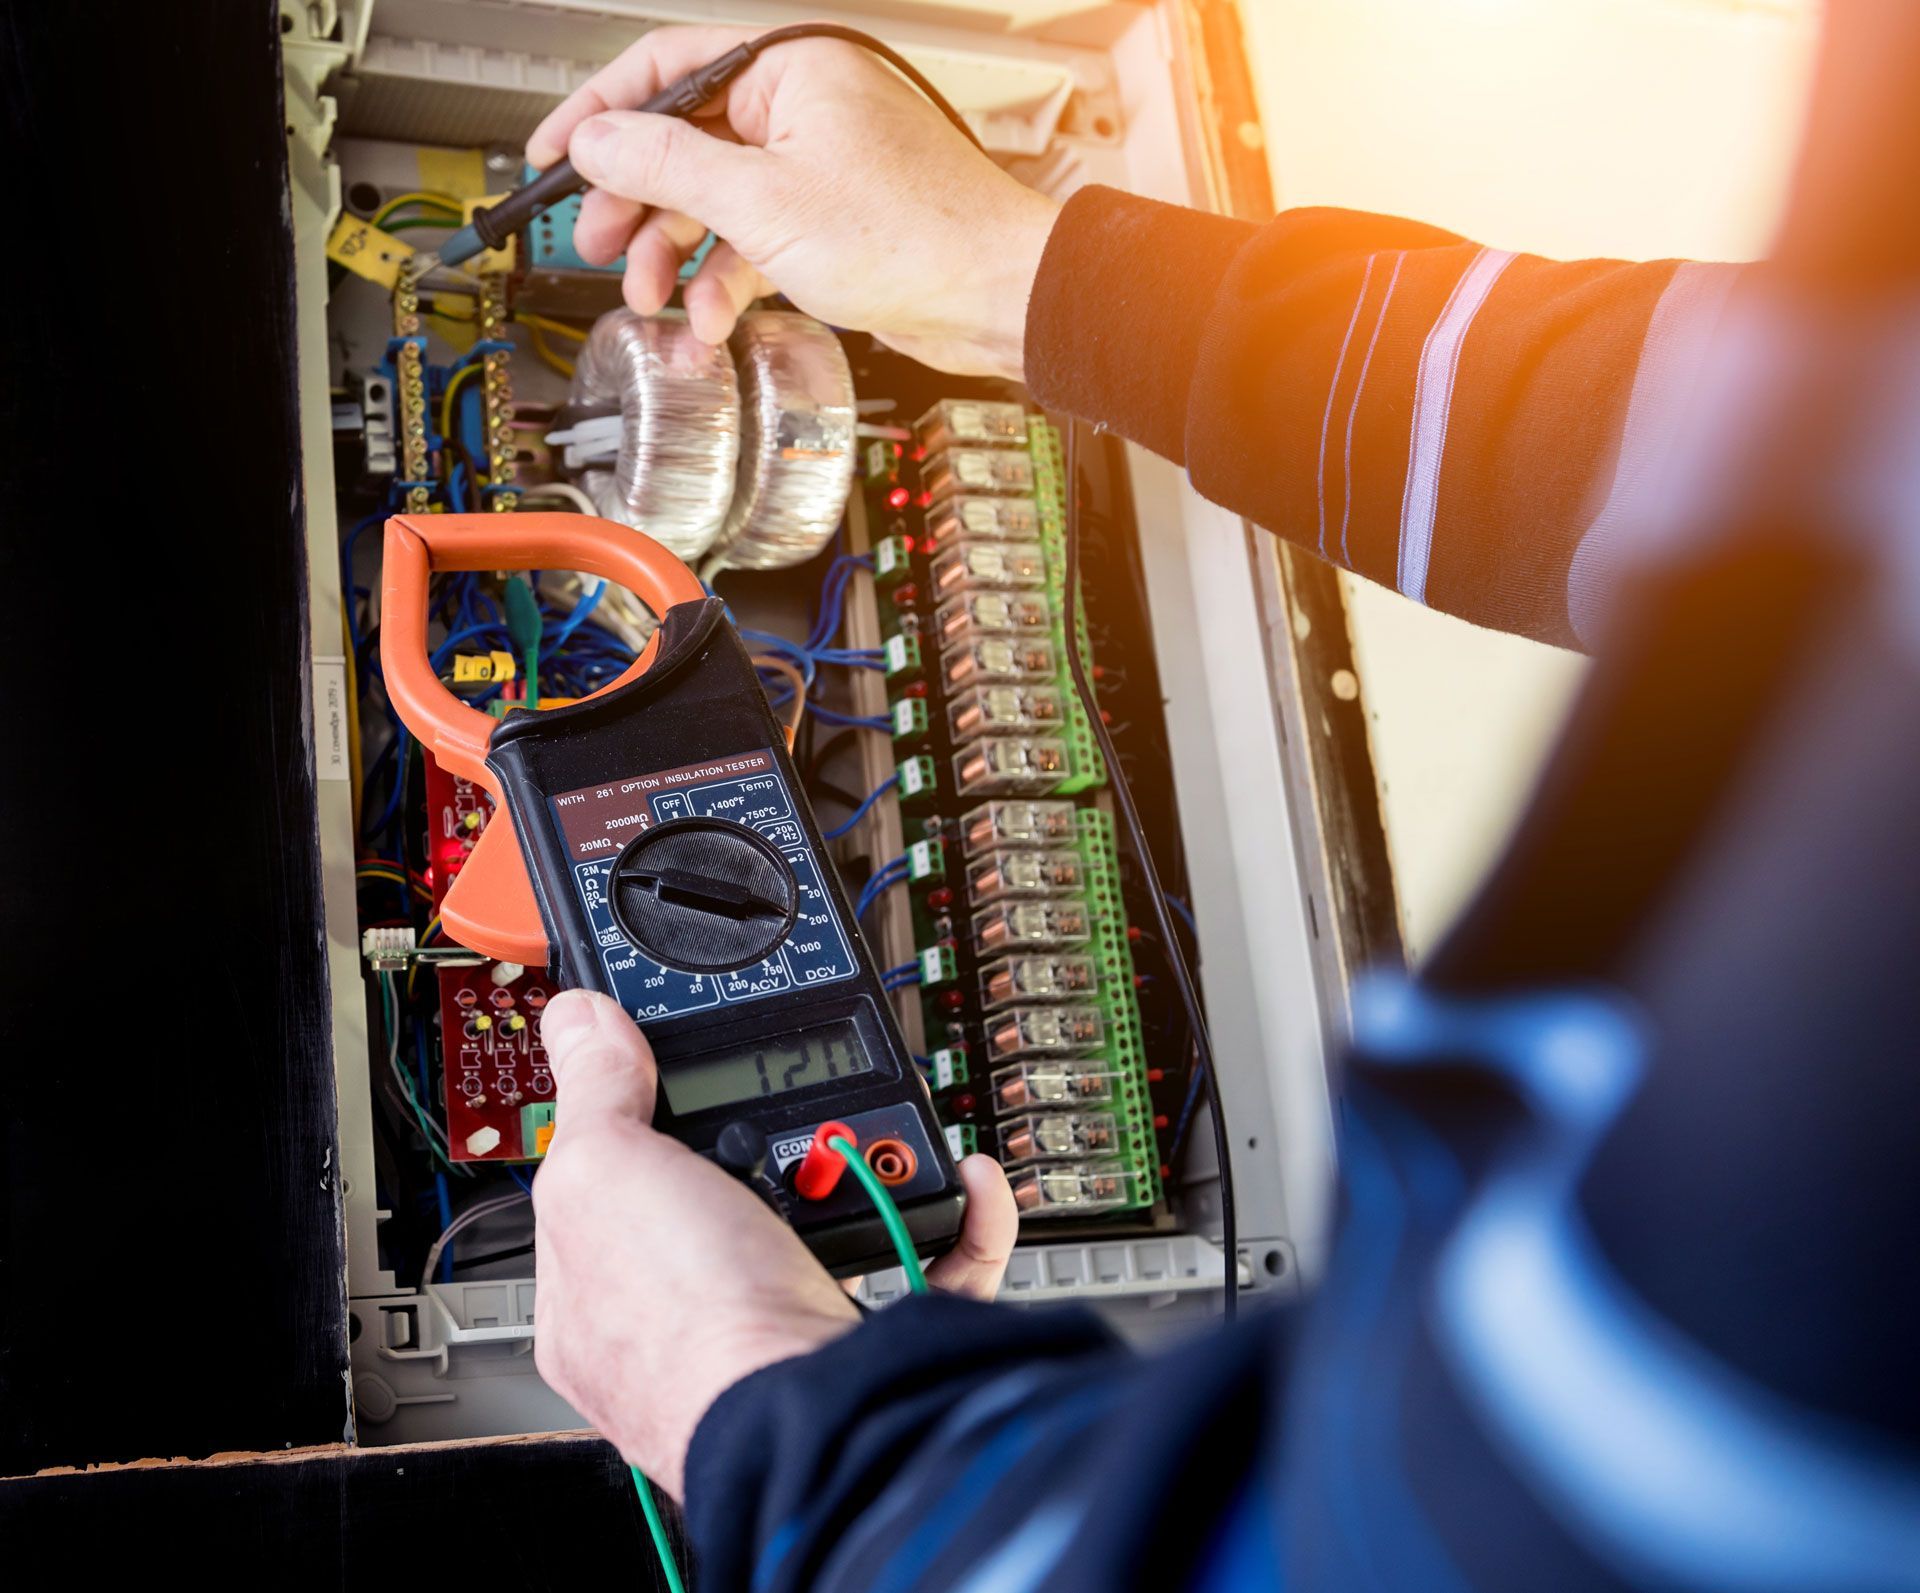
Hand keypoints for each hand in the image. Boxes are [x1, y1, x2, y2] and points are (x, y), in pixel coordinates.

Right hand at [527, 25, 1060, 376]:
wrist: (995, 298)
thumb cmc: (917, 235)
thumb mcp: (762, 201)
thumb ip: (666, 166)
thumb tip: (597, 142)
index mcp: (787, 69)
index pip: (664, 69)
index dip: (598, 114)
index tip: (552, 157)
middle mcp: (800, 109)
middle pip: (682, 143)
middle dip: (634, 201)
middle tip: (595, 243)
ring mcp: (814, 168)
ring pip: (714, 200)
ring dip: (673, 251)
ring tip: (646, 292)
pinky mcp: (828, 224)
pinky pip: (752, 242)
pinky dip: (725, 279)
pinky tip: (709, 316)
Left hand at [532, 989, 1017, 1497]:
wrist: (810, 1412)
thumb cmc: (688, 1320)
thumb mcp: (607, 1171)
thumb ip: (595, 1094)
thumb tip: (578, 1022)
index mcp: (596, 1299)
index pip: (602, 1189)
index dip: (631, 1121)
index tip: (669, 1069)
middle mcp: (684, 1325)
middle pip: (722, 1200)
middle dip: (763, 1139)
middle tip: (782, 1098)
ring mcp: (775, 1335)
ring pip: (824, 1227)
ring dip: (861, 1167)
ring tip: (872, 1133)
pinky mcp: (861, 1344)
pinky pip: (921, 1267)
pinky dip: (952, 1218)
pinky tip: (958, 1178)